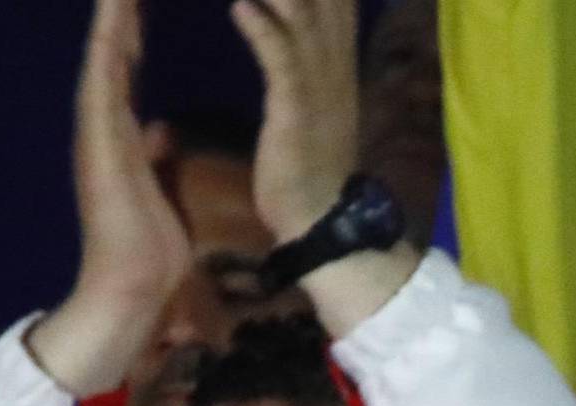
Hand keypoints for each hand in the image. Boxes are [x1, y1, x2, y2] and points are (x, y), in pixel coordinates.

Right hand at [29, 0, 191, 395]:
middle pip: (112, 52)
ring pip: (104, 53)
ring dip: (111, 12)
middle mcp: (103, 123)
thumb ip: (157, 155)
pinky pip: (104, 75)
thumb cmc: (151, 250)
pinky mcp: (100, 136)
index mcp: (121, 134)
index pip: (127, 69)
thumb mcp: (163, 188)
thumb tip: (160, 132)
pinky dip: (108, 38)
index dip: (133, 32)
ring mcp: (97, 127)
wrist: (132, 287)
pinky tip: (115, 5)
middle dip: (119, 10)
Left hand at [232, 0, 360, 243]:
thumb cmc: (305, 154)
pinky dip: (263, 29)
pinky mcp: (296, 109)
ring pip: (299, 9)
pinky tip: (241, 9)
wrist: (319, 215)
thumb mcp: (310, 87)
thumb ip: (295, 41)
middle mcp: (332, 54)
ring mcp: (318, 80)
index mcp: (335, 45)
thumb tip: (270, 7)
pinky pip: (281, 59)